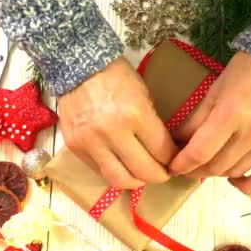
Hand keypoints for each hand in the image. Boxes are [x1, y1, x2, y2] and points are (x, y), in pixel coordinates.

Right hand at [58, 57, 177, 188]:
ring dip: (136, 182)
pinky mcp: (75, 148)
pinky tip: (122, 166)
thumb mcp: (144, 95)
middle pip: (143, 172)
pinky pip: (100, 172)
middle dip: (159, 176)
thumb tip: (166, 153)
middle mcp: (112, 132)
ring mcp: (90, 142)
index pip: (162, 152)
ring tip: (142, 174)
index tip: (175, 161)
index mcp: (135, 114)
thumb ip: (153, 126)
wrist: (78, 68)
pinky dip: (114, 172)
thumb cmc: (116, 78)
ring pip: (119, 180)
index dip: (172, 160)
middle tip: (163, 173)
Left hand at [169, 51, 250, 194]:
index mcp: (230, 114)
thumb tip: (175, 145)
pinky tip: (235, 180)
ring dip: (217, 172)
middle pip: (216, 166)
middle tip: (187, 166)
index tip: (172, 167)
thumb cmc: (244, 73)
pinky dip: (248, 186)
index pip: (199, 152)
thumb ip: (194, 122)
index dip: (181, 164)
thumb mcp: (213, 92)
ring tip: (209, 164)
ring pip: (235, 172)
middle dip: (196, 169)